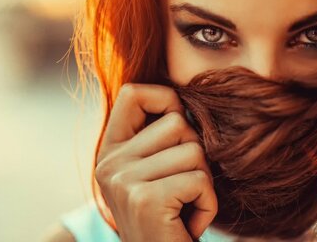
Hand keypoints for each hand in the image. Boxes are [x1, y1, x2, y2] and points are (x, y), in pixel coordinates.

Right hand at [95, 83, 217, 241]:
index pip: (133, 93)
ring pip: (194, 151)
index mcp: (110, 150)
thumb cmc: (168, 218)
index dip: (165, 99)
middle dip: (195, 155)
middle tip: (183, 189)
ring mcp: (123, 181)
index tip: (178, 129)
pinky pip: (200, 180)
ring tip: (185, 206)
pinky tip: (188, 223)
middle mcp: (109, 163)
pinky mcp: (145, 200)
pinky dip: (207, 204)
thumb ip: (160, 137)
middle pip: (178, 122)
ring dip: (203, 182)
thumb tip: (186, 100)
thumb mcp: (155, 172)